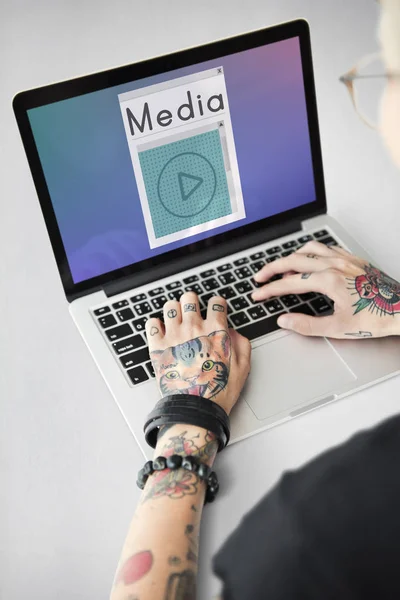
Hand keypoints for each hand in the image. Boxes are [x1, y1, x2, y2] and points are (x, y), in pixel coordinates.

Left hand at [146, 292, 250, 414]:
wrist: (195, 408)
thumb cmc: (218, 390)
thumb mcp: (243, 367)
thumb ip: (241, 343)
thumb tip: (231, 332)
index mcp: (215, 330)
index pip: (216, 302)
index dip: (217, 304)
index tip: (215, 309)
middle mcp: (193, 327)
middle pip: (189, 298)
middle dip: (192, 303)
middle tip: (193, 312)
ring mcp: (174, 335)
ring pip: (170, 306)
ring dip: (174, 311)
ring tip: (177, 321)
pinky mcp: (158, 346)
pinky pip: (151, 323)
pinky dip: (156, 324)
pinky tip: (162, 332)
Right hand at [252, 241, 399, 338]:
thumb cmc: (376, 318)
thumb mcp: (338, 328)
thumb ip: (307, 325)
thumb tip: (285, 321)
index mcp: (328, 281)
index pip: (289, 283)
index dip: (269, 290)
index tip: (258, 294)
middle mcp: (334, 265)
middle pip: (293, 260)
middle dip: (272, 268)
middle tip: (260, 277)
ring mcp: (344, 259)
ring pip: (309, 249)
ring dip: (291, 256)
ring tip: (281, 267)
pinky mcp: (353, 259)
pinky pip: (326, 248)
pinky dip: (311, 251)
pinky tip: (309, 259)